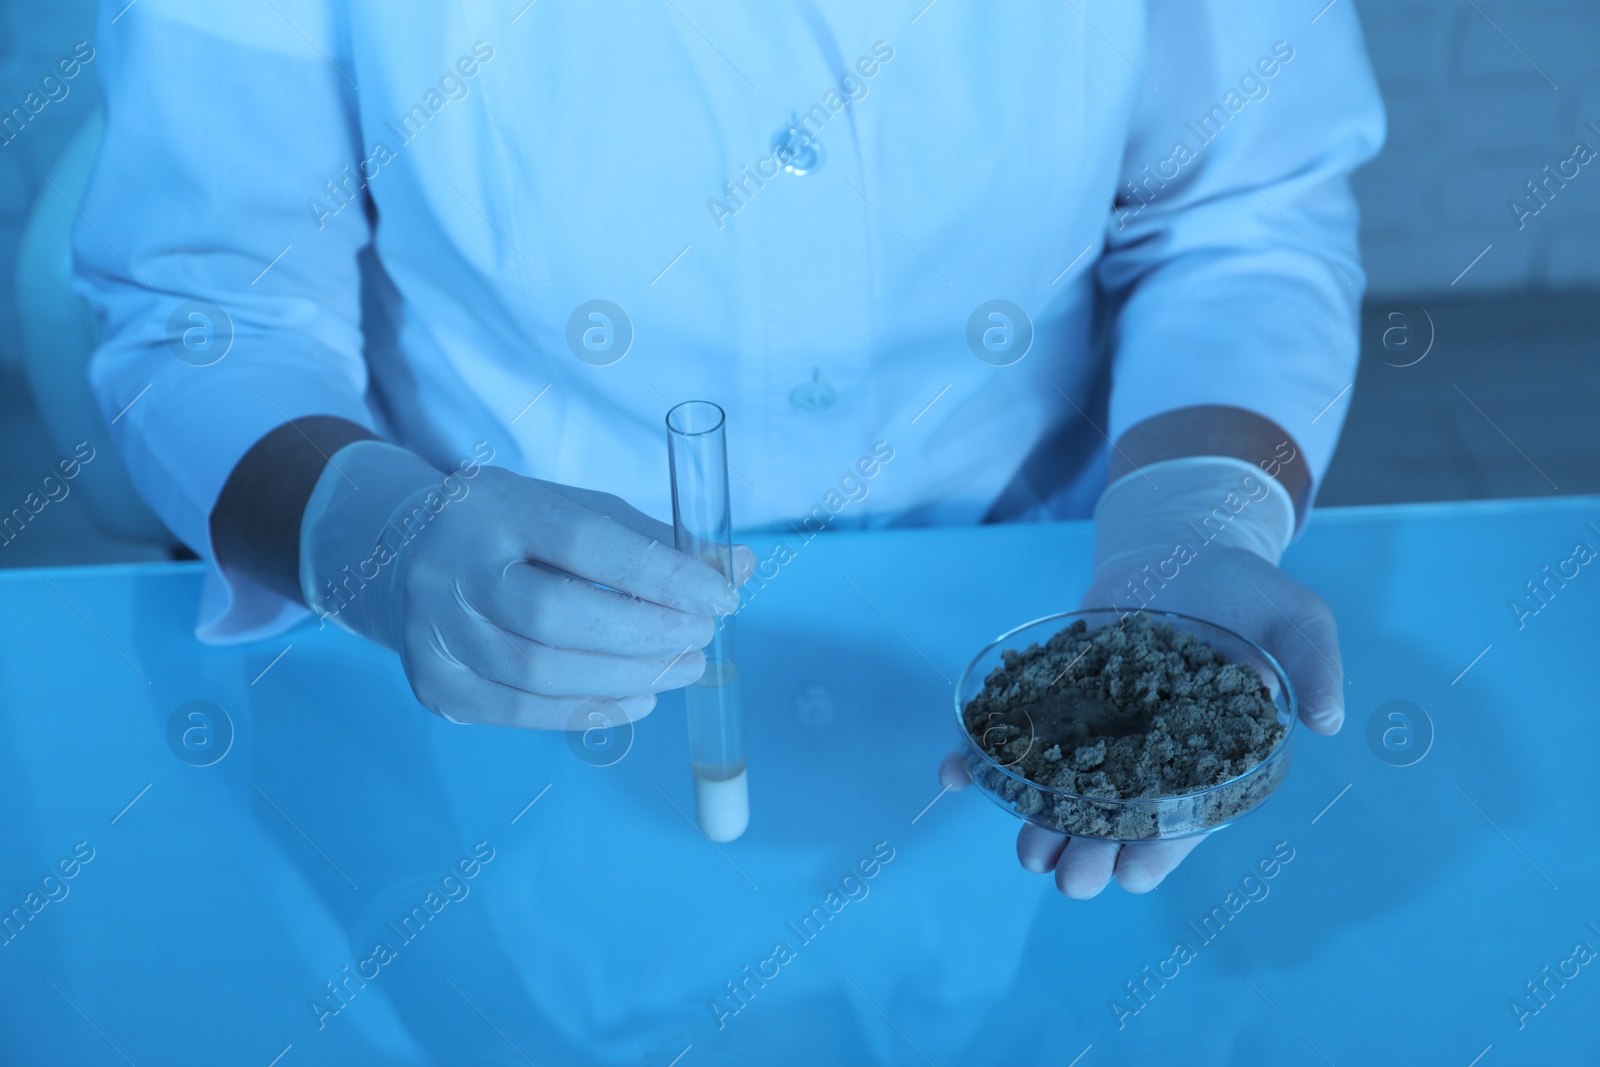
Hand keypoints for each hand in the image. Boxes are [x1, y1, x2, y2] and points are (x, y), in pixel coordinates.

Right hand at [299, 441, 752, 727]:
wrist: (409, 554)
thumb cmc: (517, 532)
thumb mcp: (577, 511)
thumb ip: (655, 539)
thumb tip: (738, 567)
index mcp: (493, 508)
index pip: (582, 541)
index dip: (657, 572)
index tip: (719, 596)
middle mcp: (451, 567)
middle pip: (554, 618)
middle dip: (643, 635)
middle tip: (701, 639)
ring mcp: (433, 631)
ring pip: (538, 674)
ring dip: (627, 679)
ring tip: (682, 669)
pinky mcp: (435, 684)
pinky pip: (521, 713)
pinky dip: (591, 711)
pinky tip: (639, 699)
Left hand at [941, 544, 1341, 896]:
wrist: (1182, 545)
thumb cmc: (1248, 590)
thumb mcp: (1296, 617)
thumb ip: (1312, 664)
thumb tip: (1327, 720)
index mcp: (1208, 753)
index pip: (1186, 816)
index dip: (1161, 846)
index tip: (1132, 873)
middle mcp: (1148, 750)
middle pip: (1117, 815)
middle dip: (1092, 851)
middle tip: (1067, 879)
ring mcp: (1097, 726)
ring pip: (1064, 787)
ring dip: (1042, 822)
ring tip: (1026, 852)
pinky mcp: (1055, 695)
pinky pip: (1016, 730)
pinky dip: (982, 752)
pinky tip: (956, 772)